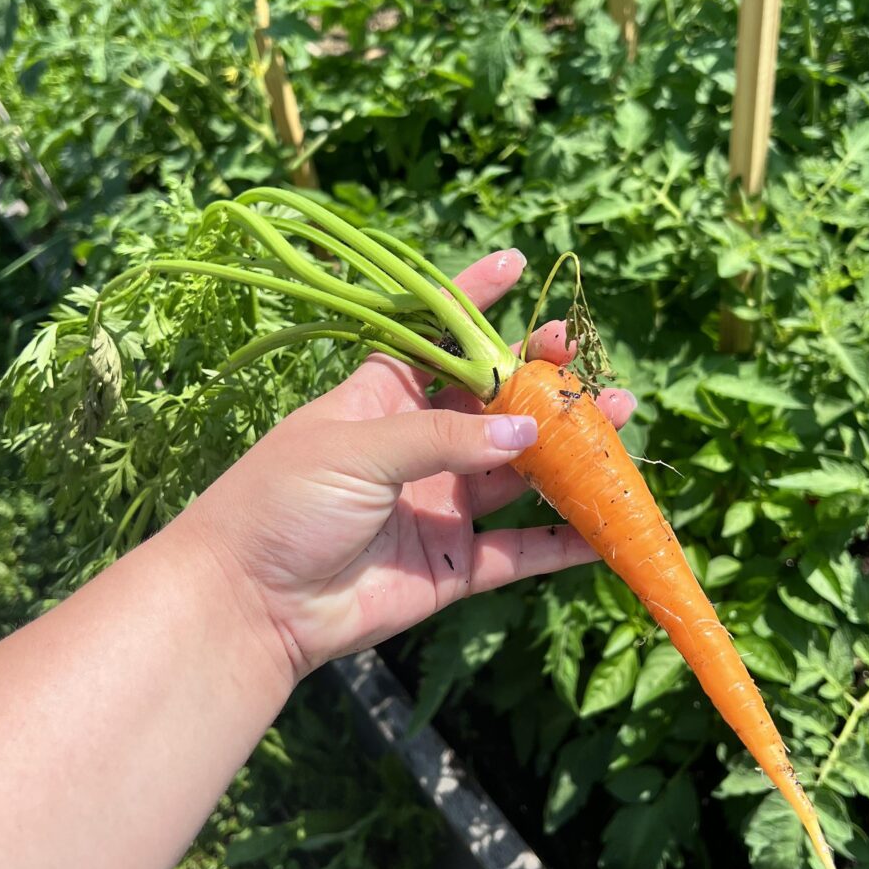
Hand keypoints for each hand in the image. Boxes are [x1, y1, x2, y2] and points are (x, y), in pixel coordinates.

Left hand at [183, 248, 634, 687]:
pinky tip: (609, 525)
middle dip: (542, 381)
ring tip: (619, 421)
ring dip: (569, 452)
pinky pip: (519, 550)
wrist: (249, 604)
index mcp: (382, 399)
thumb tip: (526, 427)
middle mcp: (418, 446)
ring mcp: (439, 505)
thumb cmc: (284, 502)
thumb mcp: (357, 449)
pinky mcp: (453, 565)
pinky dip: (564, 542)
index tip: (517, 265)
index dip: (473, 300)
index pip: (435, 338)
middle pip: (494, 405)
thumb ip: (444, 437)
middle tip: (586, 362)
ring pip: (519, 472)